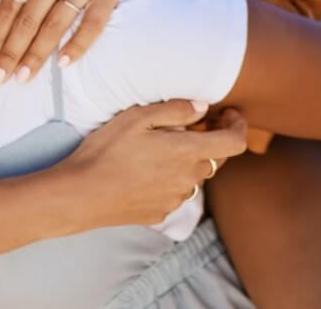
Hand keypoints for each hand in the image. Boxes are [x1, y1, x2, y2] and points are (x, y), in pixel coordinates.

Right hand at [56, 102, 246, 227]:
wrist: (82, 194)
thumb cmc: (107, 150)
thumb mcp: (137, 117)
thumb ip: (176, 110)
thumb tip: (203, 108)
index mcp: (188, 153)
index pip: (235, 142)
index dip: (238, 126)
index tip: (229, 114)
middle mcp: (190, 179)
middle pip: (216, 158)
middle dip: (209, 140)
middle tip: (188, 124)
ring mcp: (177, 199)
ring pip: (194, 175)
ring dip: (187, 160)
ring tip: (159, 147)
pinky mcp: (162, 212)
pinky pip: (176, 191)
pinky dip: (170, 177)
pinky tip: (144, 169)